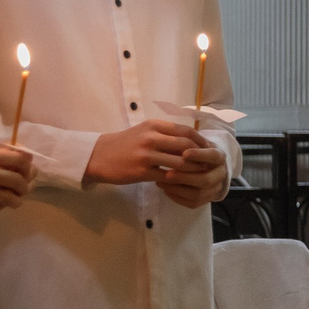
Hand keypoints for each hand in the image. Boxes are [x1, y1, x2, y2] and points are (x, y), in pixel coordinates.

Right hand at [0, 144, 35, 212]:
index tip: (28, 171)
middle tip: (23, 188)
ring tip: (14, 198)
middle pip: (19, 180)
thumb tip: (23, 155)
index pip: (20, 160)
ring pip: (12, 198)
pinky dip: (1, 206)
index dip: (28, 167)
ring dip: (16, 199)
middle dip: (25, 186)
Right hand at [85, 120, 206, 186]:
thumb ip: (165, 133)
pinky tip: (182, 183)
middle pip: (186, 145)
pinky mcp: (141, 171)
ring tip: (200, 175)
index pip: (185, 131)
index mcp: (154, 125)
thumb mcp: (144, 131)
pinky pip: (166, 176)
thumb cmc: (125, 144)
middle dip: (201, 156)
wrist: (98, 156)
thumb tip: (191, 140)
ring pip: (179, 162)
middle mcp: (151, 137)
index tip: (209, 149)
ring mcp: (146, 154)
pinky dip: (177, 180)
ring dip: (192, 170)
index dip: (201, 141)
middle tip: (209, 164)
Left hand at [155, 141, 230, 206]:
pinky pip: (192, 203)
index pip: (212, 156)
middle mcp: (220, 174)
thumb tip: (173, 142)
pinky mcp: (206, 200)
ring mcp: (214, 188)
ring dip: (178, 188)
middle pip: (205, 179)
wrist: (205, 164)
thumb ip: (187, 142)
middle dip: (185, 177)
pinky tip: (165, 189)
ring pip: (198, 193)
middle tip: (167, 173)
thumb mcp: (194, 142)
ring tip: (161, 181)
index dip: (199, 156)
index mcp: (219, 157)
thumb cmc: (195, 150)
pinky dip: (177, 197)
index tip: (184, 153)